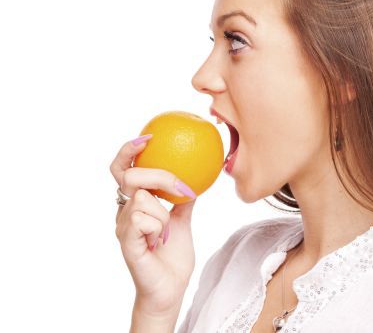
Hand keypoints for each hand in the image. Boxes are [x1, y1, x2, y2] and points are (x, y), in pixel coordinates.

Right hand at [111, 136, 197, 313]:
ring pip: (142, 199)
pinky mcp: (126, 241)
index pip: (123, 170)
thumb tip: (197, 174)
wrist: (171, 288)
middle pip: (130, 177)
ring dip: (164, 214)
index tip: (148, 138)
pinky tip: (160, 241)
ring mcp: (122, 227)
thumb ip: (183, 197)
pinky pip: (143, 219)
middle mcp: (124, 212)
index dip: (129, 151)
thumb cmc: (173, 255)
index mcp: (135, 203)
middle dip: (158, 177)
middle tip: (179, 188)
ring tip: (167, 232)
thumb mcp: (183, 219)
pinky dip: (160, 227)